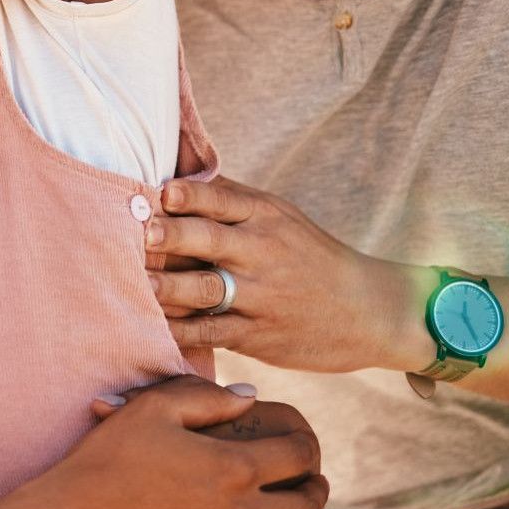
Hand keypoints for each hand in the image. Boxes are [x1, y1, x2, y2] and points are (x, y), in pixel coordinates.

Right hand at [0, 375, 326, 508]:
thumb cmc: (109, 459)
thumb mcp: (153, 409)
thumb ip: (207, 396)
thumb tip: (249, 395)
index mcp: (233, 468)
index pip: (299, 454)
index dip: (307, 442)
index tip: (300, 440)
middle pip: (307, 504)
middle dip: (316, 486)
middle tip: (311, 477)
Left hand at [146, 176, 426, 373]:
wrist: (369, 310)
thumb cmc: (310, 256)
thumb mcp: (281, 216)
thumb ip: (231, 199)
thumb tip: (174, 174)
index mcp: (266, 216)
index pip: (221, 199)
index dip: (188, 195)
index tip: (160, 192)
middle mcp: (262, 252)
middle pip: (209, 239)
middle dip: (172, 236)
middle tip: (142, 234)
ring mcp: (260, 295)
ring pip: (204, 289)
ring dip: (167, 287)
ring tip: (139, 283)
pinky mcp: (257, 334)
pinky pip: (212, 332)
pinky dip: (180, 331)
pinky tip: (152, 327)